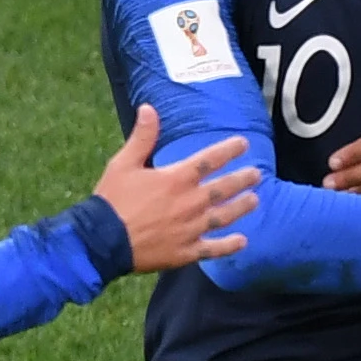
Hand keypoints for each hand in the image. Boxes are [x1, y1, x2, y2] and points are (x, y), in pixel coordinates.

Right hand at [93, 104, 259, 272]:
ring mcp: (190, 229)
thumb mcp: (123, 163)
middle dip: (242, 179)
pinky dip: (228, 246)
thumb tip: (149, 108)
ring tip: (254, 200)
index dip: (228, 150)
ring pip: (223, 216)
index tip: (244, 143)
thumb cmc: (112, 200)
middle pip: (223, 188)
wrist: (103, 241)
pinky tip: (242, 241)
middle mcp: (190, 203)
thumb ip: (142, 137)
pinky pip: (212, 249)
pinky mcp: (185, 252)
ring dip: (240, 208)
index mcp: (176, 179)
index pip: (210, 160)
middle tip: (257, 174)